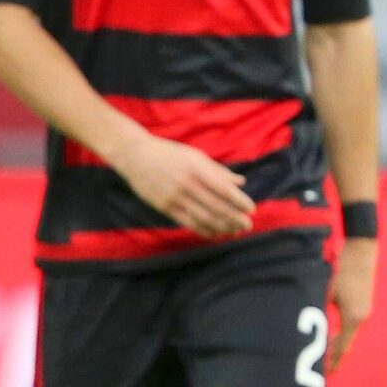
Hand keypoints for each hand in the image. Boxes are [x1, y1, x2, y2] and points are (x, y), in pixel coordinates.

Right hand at [111, 131, 254, 236]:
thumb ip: (219, 171)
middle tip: (248, 225)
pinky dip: (204, 230)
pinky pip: (188, 223)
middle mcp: (186, 184)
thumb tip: (241, 182)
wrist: (135, 156)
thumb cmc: (170, 153)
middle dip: (235, 218)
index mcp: (197, 169)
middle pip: (216, 207)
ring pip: (203, 218)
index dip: (239, 201)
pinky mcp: (164, 207)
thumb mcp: (196, 156)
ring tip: (235, 231)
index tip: (252, 209)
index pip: (224, 189)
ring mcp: (174, 197)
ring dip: (222, 227)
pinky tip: (215, 233)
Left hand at [326, 237, 375, 373]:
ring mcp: (364, 311)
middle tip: (322, 374)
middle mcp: (361, 318)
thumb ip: (317, 311)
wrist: (361, 251)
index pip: (340, 348)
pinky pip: (351, 327)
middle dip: (334, 359)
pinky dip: (341, 336)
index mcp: (352, 318)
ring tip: (325, 360)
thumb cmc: (340, 268)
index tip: (322, 376)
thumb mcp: (324, 290)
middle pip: (346, 345)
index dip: (331, 363)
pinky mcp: (363, 305)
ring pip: (348, 336)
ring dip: (337, 347)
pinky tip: (331, 338)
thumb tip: (306, 329)